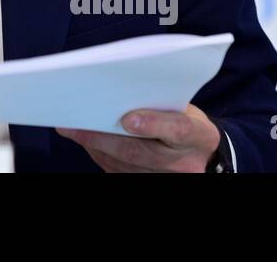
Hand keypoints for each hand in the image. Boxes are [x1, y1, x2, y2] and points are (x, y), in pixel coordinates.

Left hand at [56, 103, 220, 172]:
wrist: (203, 154)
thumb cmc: (187, 120)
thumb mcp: (184, 106)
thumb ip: (156, 101)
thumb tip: (115, 92)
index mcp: (199, 135)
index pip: (178, 130)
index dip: (153, 124)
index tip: (128, 119)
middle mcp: (185, 163)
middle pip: (141, 152)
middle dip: (103, 137)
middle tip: (73, 125)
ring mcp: (168, 178)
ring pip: (126, 165)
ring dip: (96, 147)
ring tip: (72, 130)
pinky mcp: (152, 184)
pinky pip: (121, 172)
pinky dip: (101, 156)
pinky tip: (88, 142)